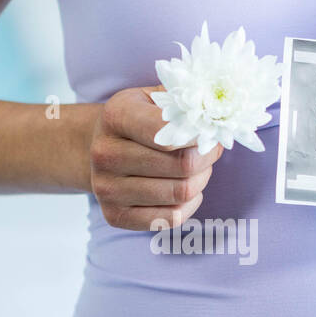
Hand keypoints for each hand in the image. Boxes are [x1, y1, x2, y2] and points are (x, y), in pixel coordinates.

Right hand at [90, 87, 221, 229]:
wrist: (99, 146)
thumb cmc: (139, 120)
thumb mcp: (155, 98)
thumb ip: (184, 102)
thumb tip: (216, 117)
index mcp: (116, 116)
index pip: (168, 132)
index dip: (199, 134)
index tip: (208, 133)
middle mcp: (105, 153)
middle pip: (182, 165)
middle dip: (206, 158)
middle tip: (209, 150)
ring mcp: (106, 188)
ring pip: (180, 193)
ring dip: (200, 181)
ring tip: (197, 169)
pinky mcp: (114, 216)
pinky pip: (172, 218)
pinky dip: (189, 205)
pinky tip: (184, 190)